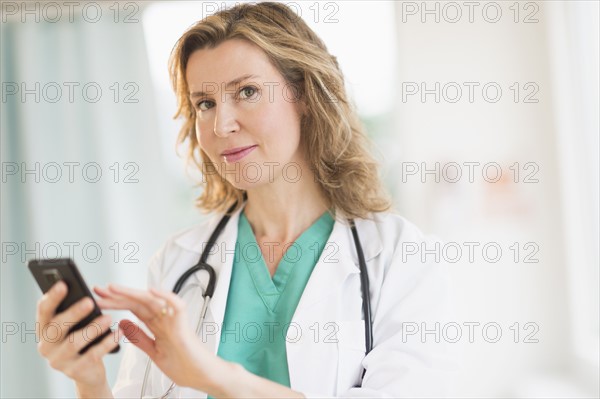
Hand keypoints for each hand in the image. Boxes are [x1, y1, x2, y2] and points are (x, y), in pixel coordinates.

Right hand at [35, 280, 119, 388]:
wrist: (88, 372)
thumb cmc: (83, 340)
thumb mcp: (76, 326)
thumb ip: (76, 311)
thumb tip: (89, 292)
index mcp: (44, 329)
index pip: (43, 311)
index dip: (52, 298)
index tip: (64, 284)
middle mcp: (46, 346)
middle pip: (56, 327)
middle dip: (73, 313)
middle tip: (90, 301)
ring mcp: (58, 361)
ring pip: (73, 342)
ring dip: (92, 328)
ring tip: (108, 318)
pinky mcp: (74, 371)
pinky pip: (92, 355)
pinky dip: (107, 343)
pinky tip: (118, 333)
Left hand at [94, 284, 221, 389]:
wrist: (201, 377)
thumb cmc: (183, 366)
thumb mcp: (153, 352)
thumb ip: (139, 337)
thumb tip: (122, 323)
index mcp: (157, 325)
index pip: (133, 309)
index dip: (116, 303)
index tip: (99, 300)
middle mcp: (165, 319)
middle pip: (139, 303)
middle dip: (118, 296)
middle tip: (99, 291)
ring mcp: (174, 321)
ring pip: (152, 301)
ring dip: (133, 293)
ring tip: (114, 289)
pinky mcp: (183, 325)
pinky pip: (176, 306)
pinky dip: (166, 297)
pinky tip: (152, 291)